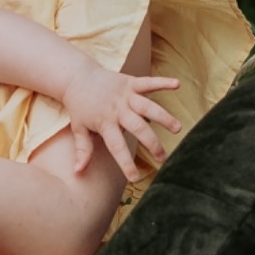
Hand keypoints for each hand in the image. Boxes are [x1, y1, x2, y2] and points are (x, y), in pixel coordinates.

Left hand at [61, 62, 180, 179]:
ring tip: (177, 129)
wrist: (77, 77)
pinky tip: (177, 84)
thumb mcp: (79, 128)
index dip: (125, 163)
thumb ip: (83, 150)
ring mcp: (125, 95)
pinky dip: (162, 82)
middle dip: (152, 143)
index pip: (116, 146)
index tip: (135, 178)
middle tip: (163, 158)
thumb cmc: (79, 106)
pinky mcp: (130, 82)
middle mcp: (117, 109)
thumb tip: (78, 172)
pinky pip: (148, 82)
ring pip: (147, 107)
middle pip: (137, 127)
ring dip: (163, 117)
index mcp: (104, 123)